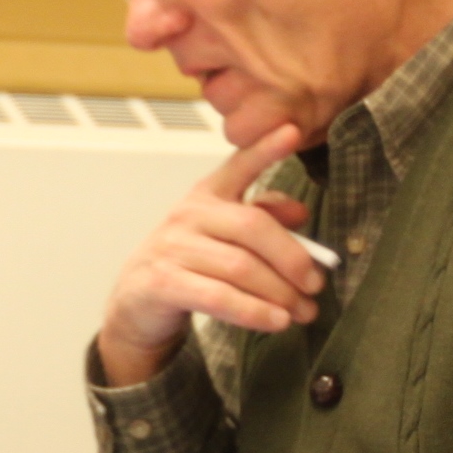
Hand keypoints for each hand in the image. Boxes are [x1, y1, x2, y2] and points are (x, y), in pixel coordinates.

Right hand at [96, 124, 321, 384]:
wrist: (136, 304)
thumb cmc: (190, 265)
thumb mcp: (225, 236)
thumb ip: (262, 219)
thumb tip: (300, 212)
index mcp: (208, 194)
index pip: (239, 165)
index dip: (265, 149)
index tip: (292, 131)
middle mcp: (189, 214)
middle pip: (253, 227)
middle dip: (293, 258)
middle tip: (316, 285)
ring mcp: (173, 247)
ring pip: (241, 267)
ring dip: (280, 294)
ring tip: (303, 312)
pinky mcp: (163, 283)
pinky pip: (219, 297)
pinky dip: (254, 312)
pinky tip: (276, 322)